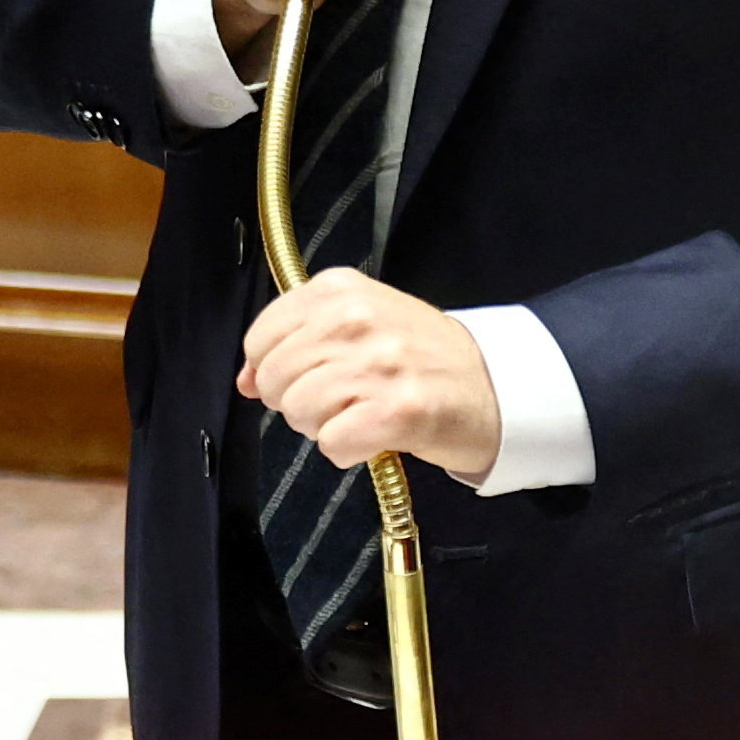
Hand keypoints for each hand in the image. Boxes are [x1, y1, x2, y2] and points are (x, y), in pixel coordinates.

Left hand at [240, 269, 500, 481]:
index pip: (261, 338)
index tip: (307, 375)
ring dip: (325, 427)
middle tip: (344, 398)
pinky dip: (348, 450)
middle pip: (275, 380)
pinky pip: (331, 443)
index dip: (272, 369)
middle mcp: (356, 319)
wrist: (495, 386)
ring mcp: (378, 364)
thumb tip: (245, 380)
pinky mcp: (397, 410)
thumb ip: (297, 341)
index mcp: (340, 290)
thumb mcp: (359, 324)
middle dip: (299, 401)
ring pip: (299, 414)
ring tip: (363, 413)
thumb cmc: (422, 358)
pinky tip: (376, 434)